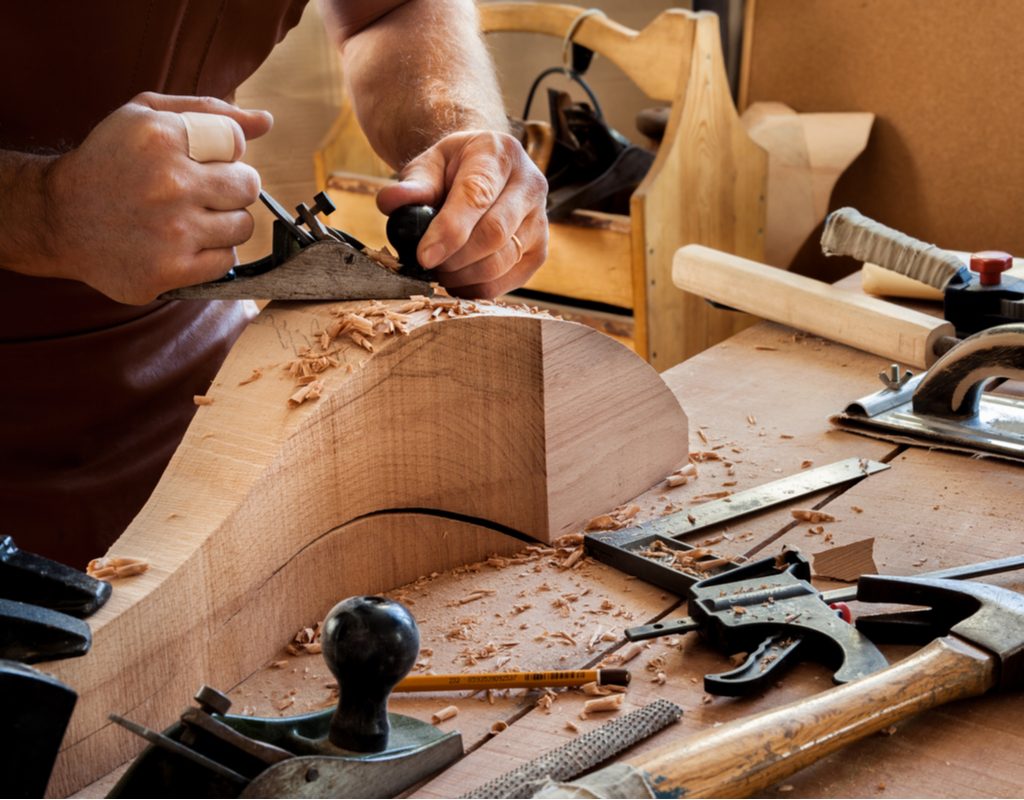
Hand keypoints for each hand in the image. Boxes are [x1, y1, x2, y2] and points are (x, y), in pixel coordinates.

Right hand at [43, 92, 271, 303]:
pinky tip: (180, 244)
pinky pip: (226, 261)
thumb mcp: (145, 116)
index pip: (236, 142)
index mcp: (161, 137)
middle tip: (196, 191)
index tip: (193, 160)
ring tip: (186, 218)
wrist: (59, 218)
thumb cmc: (112, 161)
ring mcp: (172, 231)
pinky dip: (210, 254)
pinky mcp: (171, 271)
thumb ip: (209, 111)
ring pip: (243, 226)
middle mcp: (168, 183)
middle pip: (249, 185)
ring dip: (222, 222)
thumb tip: (266, 121)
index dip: (221, 152)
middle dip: (229, 187)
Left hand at [376, 130, 547, 298]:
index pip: (477, 196)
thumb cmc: (453, 170)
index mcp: (500, 154)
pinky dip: (478, 288)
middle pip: (494, 234)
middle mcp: (530, 184)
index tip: (423, 257)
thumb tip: (391, 202)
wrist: (485, 173)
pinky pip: (508, 281)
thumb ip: (412, 184)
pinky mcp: (540, 251)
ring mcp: (541, 220)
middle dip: (454, 259)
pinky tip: (458, 279)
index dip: (449, 231)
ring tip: (439, 272)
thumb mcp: (429, 165)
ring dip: (464, 276)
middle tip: (426, 265)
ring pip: (503, 261)